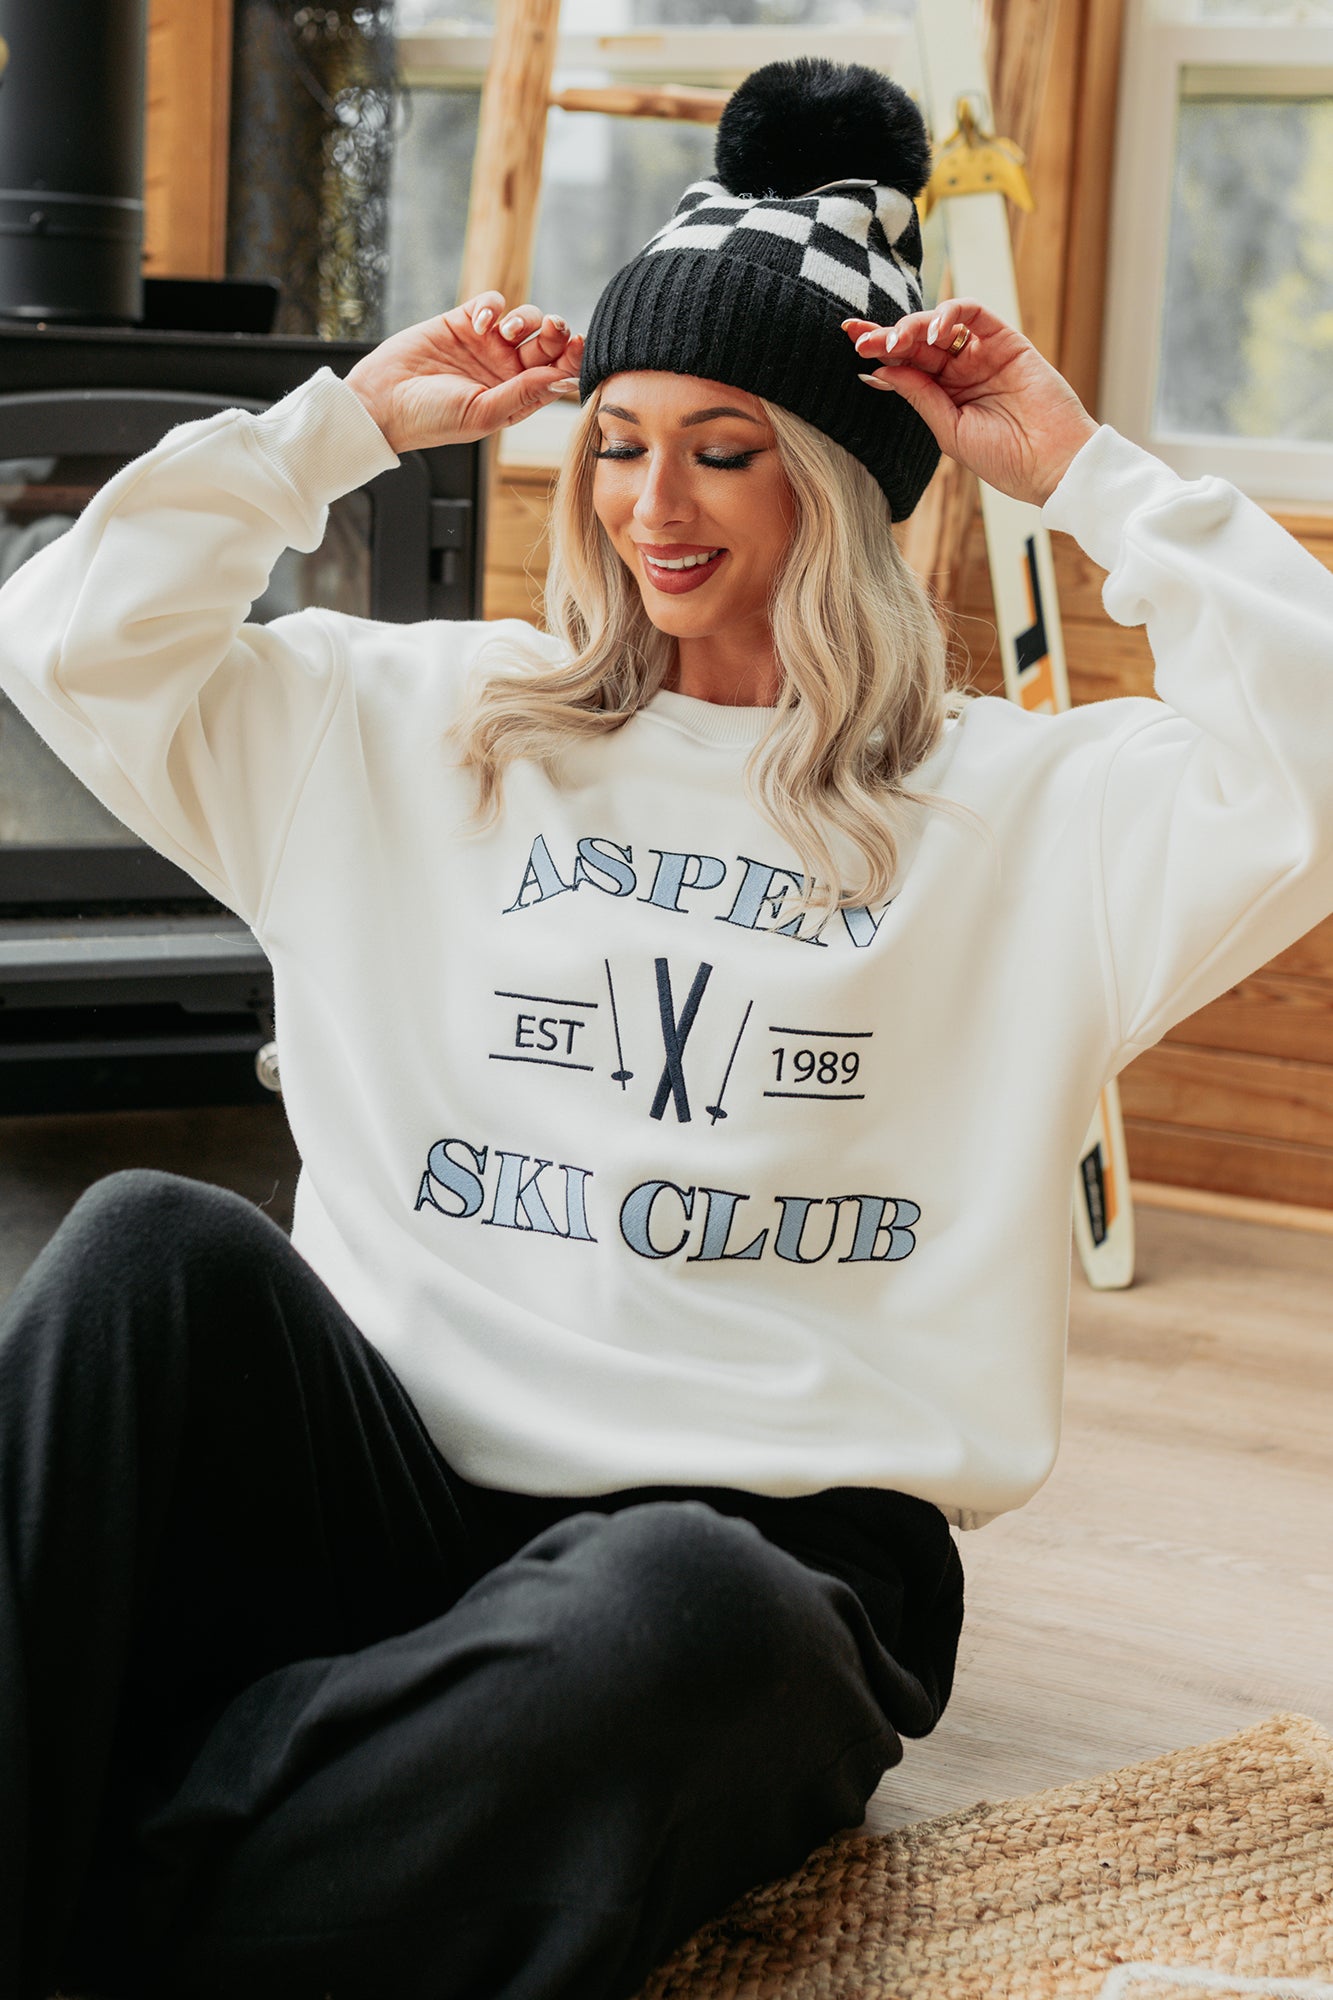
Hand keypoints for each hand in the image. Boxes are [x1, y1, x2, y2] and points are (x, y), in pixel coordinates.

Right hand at [345, 293, 583, 452]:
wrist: (384, 402)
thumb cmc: (432, 419)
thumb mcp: (484, 412)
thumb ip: (524, 393)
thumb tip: (565, 379)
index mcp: (517, 397)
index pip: (556, 374)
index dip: (572, 358)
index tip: (578, 346)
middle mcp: (506, 370)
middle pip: (546, 344)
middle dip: (556, 333)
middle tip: (552, 331)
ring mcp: (485, 345)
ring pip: (524, 320)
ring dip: (525, 320)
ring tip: (505, 333)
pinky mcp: (462, 322)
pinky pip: (491, 304)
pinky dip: (493, 306)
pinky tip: (480, 323)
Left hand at [841, 300, 1097, 507]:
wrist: (1051, 464)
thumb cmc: (1005, 459)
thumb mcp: (949, 430)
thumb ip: (919, 395)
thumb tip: (879, 370)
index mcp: (946, 396)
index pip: (906, 366)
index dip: (880, 352)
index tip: (853, 344)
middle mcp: (962, 371)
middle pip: (916, 342)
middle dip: (885, 335)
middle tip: (859, 338)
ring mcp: (983, 354)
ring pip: (939, 325)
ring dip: (911, 327)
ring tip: (892, 341)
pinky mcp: (1006, 340)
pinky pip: (972, 314)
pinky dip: (948, 316)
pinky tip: (931, 335)